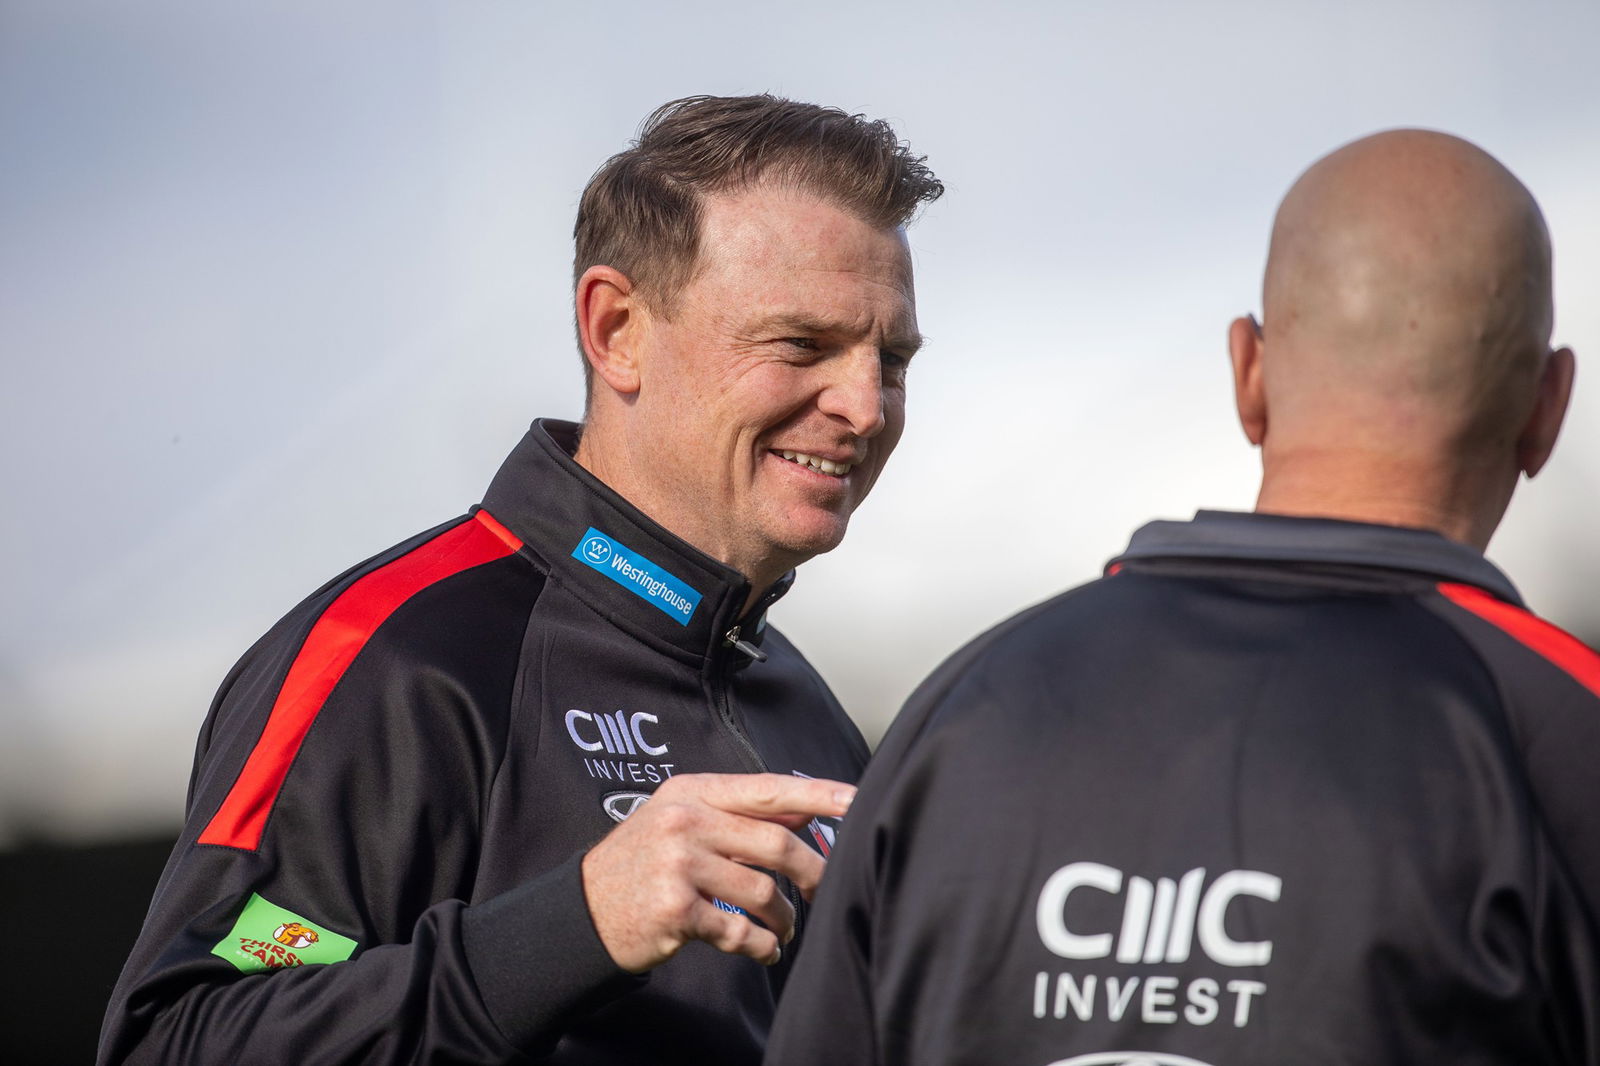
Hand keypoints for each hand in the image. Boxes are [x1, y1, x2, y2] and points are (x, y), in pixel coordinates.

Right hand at [580, 772, 854, 972]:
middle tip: (824, 891)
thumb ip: (737, 815)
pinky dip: (762, 947)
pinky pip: (741, 931)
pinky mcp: (675, 910)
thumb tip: (803, 812)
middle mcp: (685, 821)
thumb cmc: (642, 864)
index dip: (818, 795)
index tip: (858, 801)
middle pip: (775, 844)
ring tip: (783, 929)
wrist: (582, 912)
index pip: (767, 789)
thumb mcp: (680, 820)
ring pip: (763, 891)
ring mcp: (678, 865)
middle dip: (812, 873)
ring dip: (784, 918)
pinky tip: (764, 952)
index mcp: (692, 792)